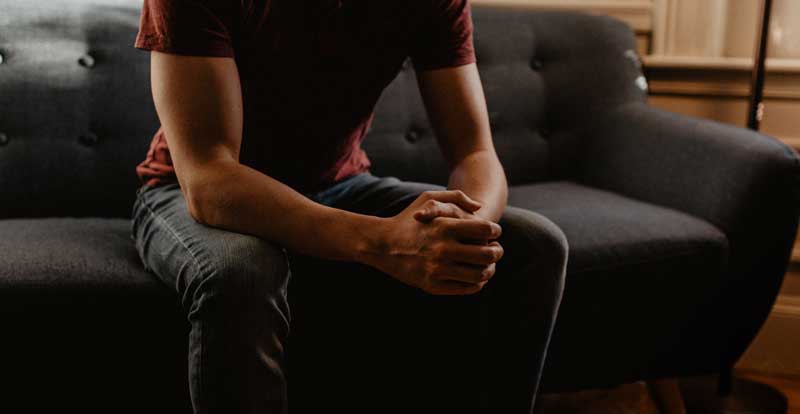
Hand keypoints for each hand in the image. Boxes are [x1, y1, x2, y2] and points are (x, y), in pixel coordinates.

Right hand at [363, 190, 503, 294]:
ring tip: (489, 265)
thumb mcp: (428, 198)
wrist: (381, 244)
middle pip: (487, 254)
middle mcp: (442, 249)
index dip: (496, 231)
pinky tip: (476, 277)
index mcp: (444, 226)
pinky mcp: (433, 286)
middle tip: (497, 250)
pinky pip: (466, 288)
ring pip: (480, 275)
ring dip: (490, 270)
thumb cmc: (408, 219)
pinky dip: (477, 284)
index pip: (485, 230)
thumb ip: (456, 197)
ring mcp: (437, 270)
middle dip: (498, 252)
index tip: (495, 233)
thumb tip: (479, 208)